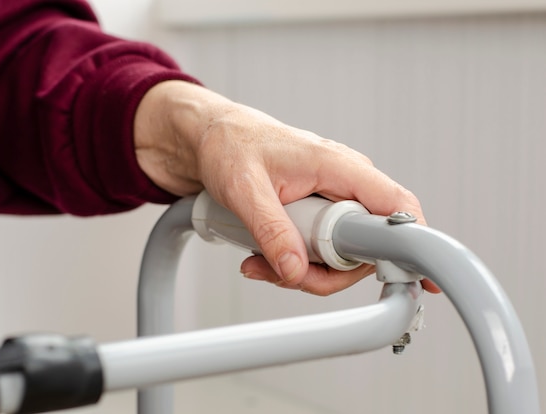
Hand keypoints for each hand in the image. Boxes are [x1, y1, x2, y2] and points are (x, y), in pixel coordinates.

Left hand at [135, 81, 440, 294]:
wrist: (211, 139)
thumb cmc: (230, 146)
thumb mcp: (244, 189)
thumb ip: (271, 229)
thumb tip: (294, 270)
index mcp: (339, 165)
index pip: (397, 206)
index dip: (413, 245)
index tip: (414, 280)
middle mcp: (345, 184)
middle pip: (366, 247)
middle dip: (326, 273)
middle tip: (283, 271)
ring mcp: (333, 200)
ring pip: (341, 256)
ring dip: (303, 271)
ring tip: (259, 262)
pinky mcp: (318, 214)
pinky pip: (321, 251)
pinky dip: (294, 263)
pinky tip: (261, 259)